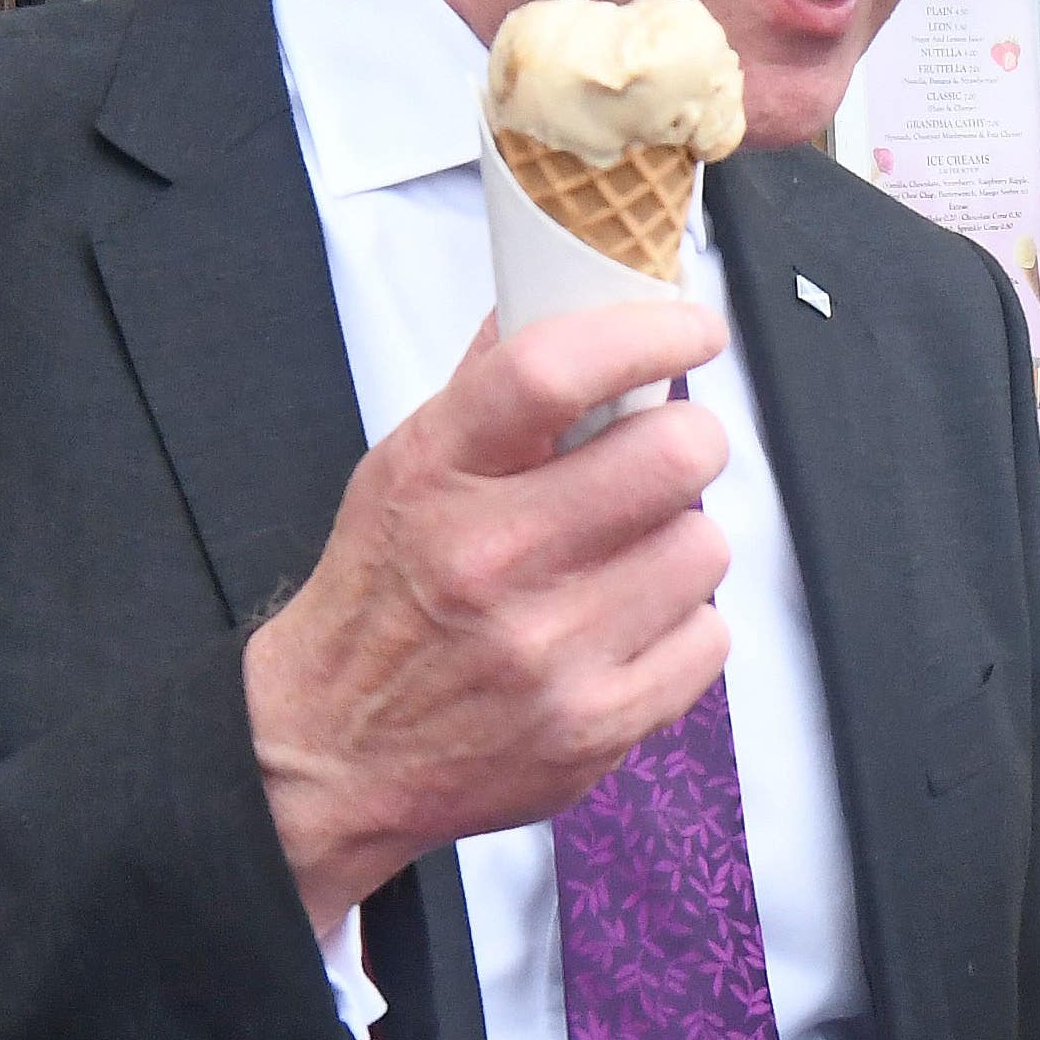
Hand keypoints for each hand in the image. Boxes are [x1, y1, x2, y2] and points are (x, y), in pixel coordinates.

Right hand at [246, 300, 733, 926]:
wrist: (331, 753)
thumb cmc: (379, 600)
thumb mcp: (402, 470)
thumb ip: (486, 388)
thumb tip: (556, 286)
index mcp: (439, 474)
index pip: (556, 368)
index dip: (646, 331)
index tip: (689, 324)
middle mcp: (493, 559)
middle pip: (671, 454)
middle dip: (687, 440)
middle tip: (664, 454)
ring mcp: (550, 649)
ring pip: (704, 546)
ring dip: (680, 541)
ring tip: (627, 556)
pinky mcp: (593, 723)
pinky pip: (708, 637)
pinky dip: (682, 627)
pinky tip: (625, 627)